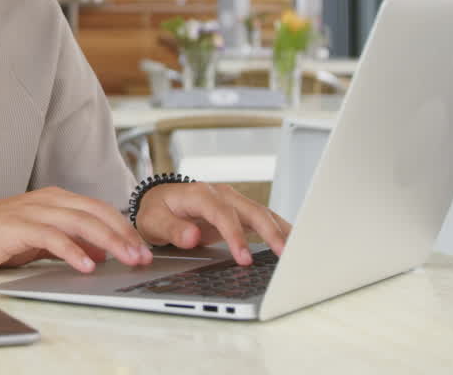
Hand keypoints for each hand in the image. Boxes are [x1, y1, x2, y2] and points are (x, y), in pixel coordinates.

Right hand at [0, 186, 154, 274]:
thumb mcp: (37, 240)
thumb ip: (66, 241)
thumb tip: (99, 251)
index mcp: (54, 200)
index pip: (99, 210)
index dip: (124, 228)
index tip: (142, 248)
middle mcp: (46, 200)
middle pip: (96, 213)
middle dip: (124, 235)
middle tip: (143, 256)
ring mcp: (31, 210)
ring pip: (80, 222)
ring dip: (108, 242)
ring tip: (126, 260)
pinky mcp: (15, 226)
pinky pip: (51, 236)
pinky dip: (72, 250)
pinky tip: (87, 264)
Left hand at [133, 182, 290, 265]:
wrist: (158, 201)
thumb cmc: (156, 211)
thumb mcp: (153, 221)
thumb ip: (171, 229)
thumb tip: (192, 236)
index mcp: (198, 194)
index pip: (222, 213)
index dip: (235, 235)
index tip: (244, 258)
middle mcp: (219, 194)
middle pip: (250, 209)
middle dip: (270, 231)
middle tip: (284, 254)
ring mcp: (232, 200)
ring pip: (261, 212)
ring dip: (280, 230)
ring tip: (299, 249)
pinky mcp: (238, 210)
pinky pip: (262, 218)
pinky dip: (279, 228)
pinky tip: (293, 241)